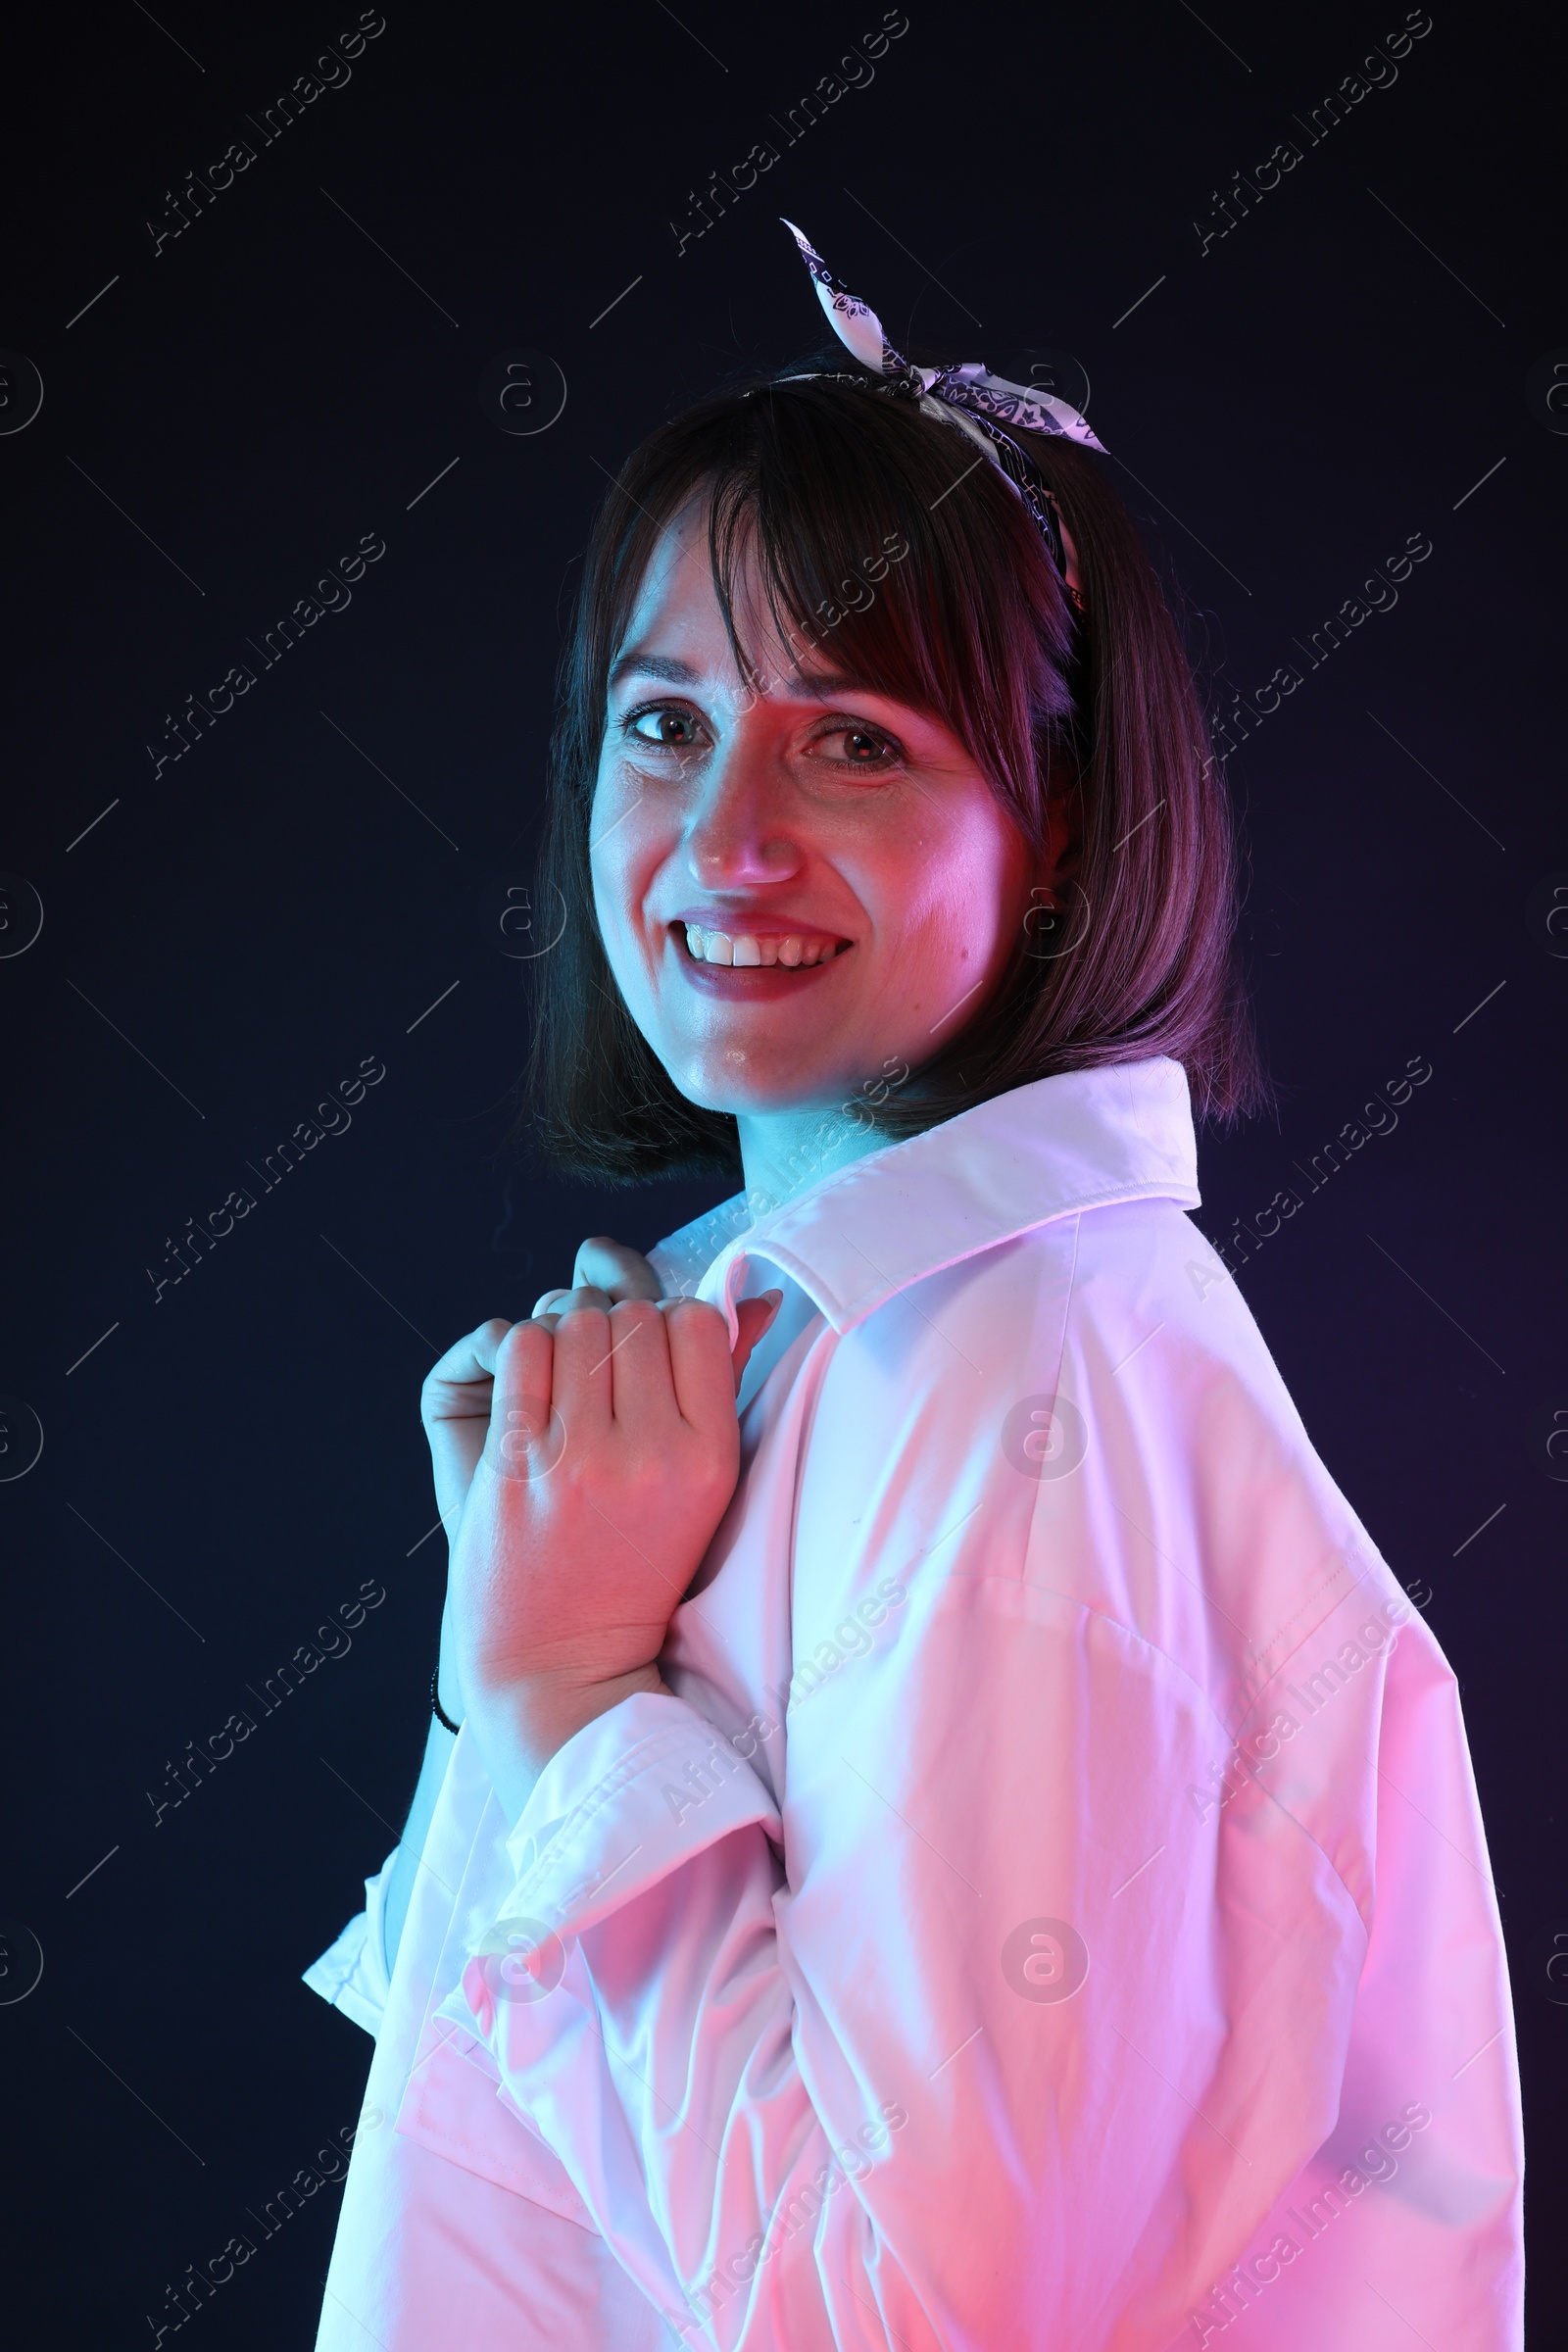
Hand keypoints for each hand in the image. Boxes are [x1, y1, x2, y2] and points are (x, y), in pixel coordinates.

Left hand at [437, 1261, 779, 1818]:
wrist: (561, 1663)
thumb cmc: (638, 1569)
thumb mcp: (706, 1486)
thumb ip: (727, 1383)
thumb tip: (757, 1295)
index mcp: (709, 1458)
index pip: (698, 1321)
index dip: (672, 1320)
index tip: (655, 1352)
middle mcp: (651, 1455)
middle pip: (634, 1316)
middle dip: (617, 1324)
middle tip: (605, 1365)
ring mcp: (580, 1459)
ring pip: (574, 1323)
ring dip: (568, 1333)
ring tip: (568, 1375)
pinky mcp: (516, 1463)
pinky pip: (521, 1350)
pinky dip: (526, 1351)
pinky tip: (534, 1388)